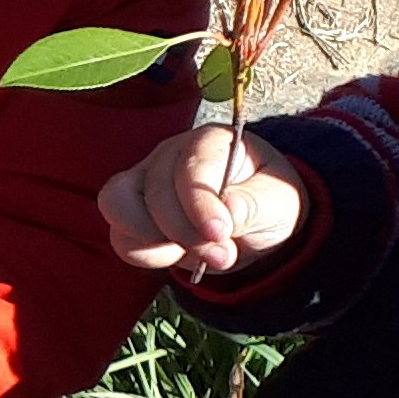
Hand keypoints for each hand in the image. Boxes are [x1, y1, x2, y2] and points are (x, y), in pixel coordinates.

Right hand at [101, 124, 309, 280]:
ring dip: (156, 242)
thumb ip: (254, 204)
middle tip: (220, 254)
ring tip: (196, 256)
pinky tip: (178, 256)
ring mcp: (143, 181)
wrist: (257, 221)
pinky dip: (147, 254)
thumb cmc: (267, 201)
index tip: (220, 233)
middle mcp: (168, 155)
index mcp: (209, 142)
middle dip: (185, 233)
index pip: (189, 168)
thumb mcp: (280, 202)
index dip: (200, 205)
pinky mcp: (131, 212)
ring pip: (118, 206)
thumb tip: (227, 211)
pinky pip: (120, 236)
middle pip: (154, 191)